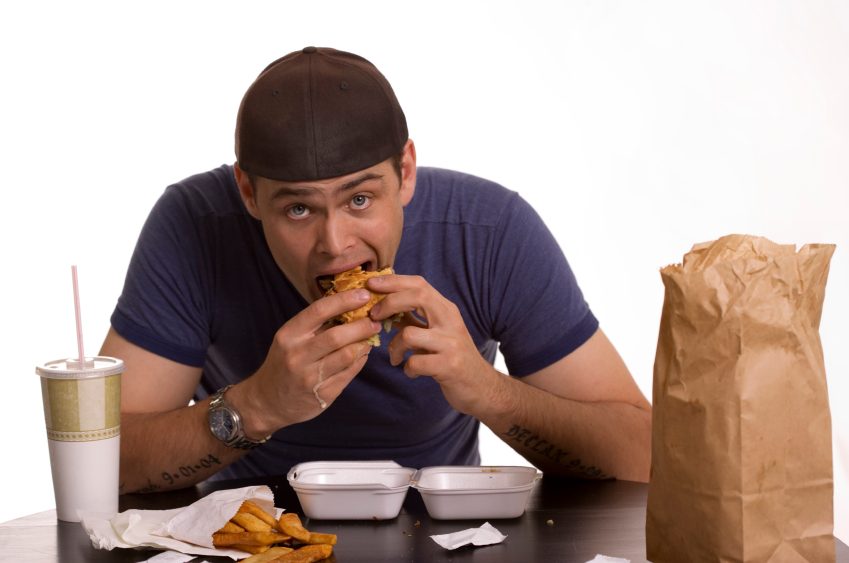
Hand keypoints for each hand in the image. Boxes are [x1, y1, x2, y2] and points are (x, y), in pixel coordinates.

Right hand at [236, 288, 381, 433]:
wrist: (267, 401)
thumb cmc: (283, 363)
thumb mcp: (290, 339)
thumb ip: (315, 325)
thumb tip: (350, 305)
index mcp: (289, 335)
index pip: (319, 311)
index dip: (345, 300)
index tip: (364, 295)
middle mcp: (297, 355)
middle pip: (337, 336)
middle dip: (362, 325)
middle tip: (375, 320)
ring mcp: (310, 377)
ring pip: (347, 355)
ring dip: (364, 343)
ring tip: (371, 336)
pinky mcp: (323, 395)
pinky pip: (349, 373)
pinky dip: (360, 360)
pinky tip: (363, 353)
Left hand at [367, 274, 507, 417]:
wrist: (481, 387)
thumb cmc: (451, 358)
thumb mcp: (435, 332)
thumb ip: (413, 318)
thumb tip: (382, 304)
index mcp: (446, 310)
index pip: (420, 284)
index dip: (393, 281)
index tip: (371, 283)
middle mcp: (451, 321)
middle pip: (417, 296)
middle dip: (389, 303)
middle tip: (373, 316)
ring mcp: (451, 343)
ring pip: (410, 334)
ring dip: (395, 346)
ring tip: (396, 357)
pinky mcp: (449, 366)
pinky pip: (416, 362)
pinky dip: (407, 369)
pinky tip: (412, 372)